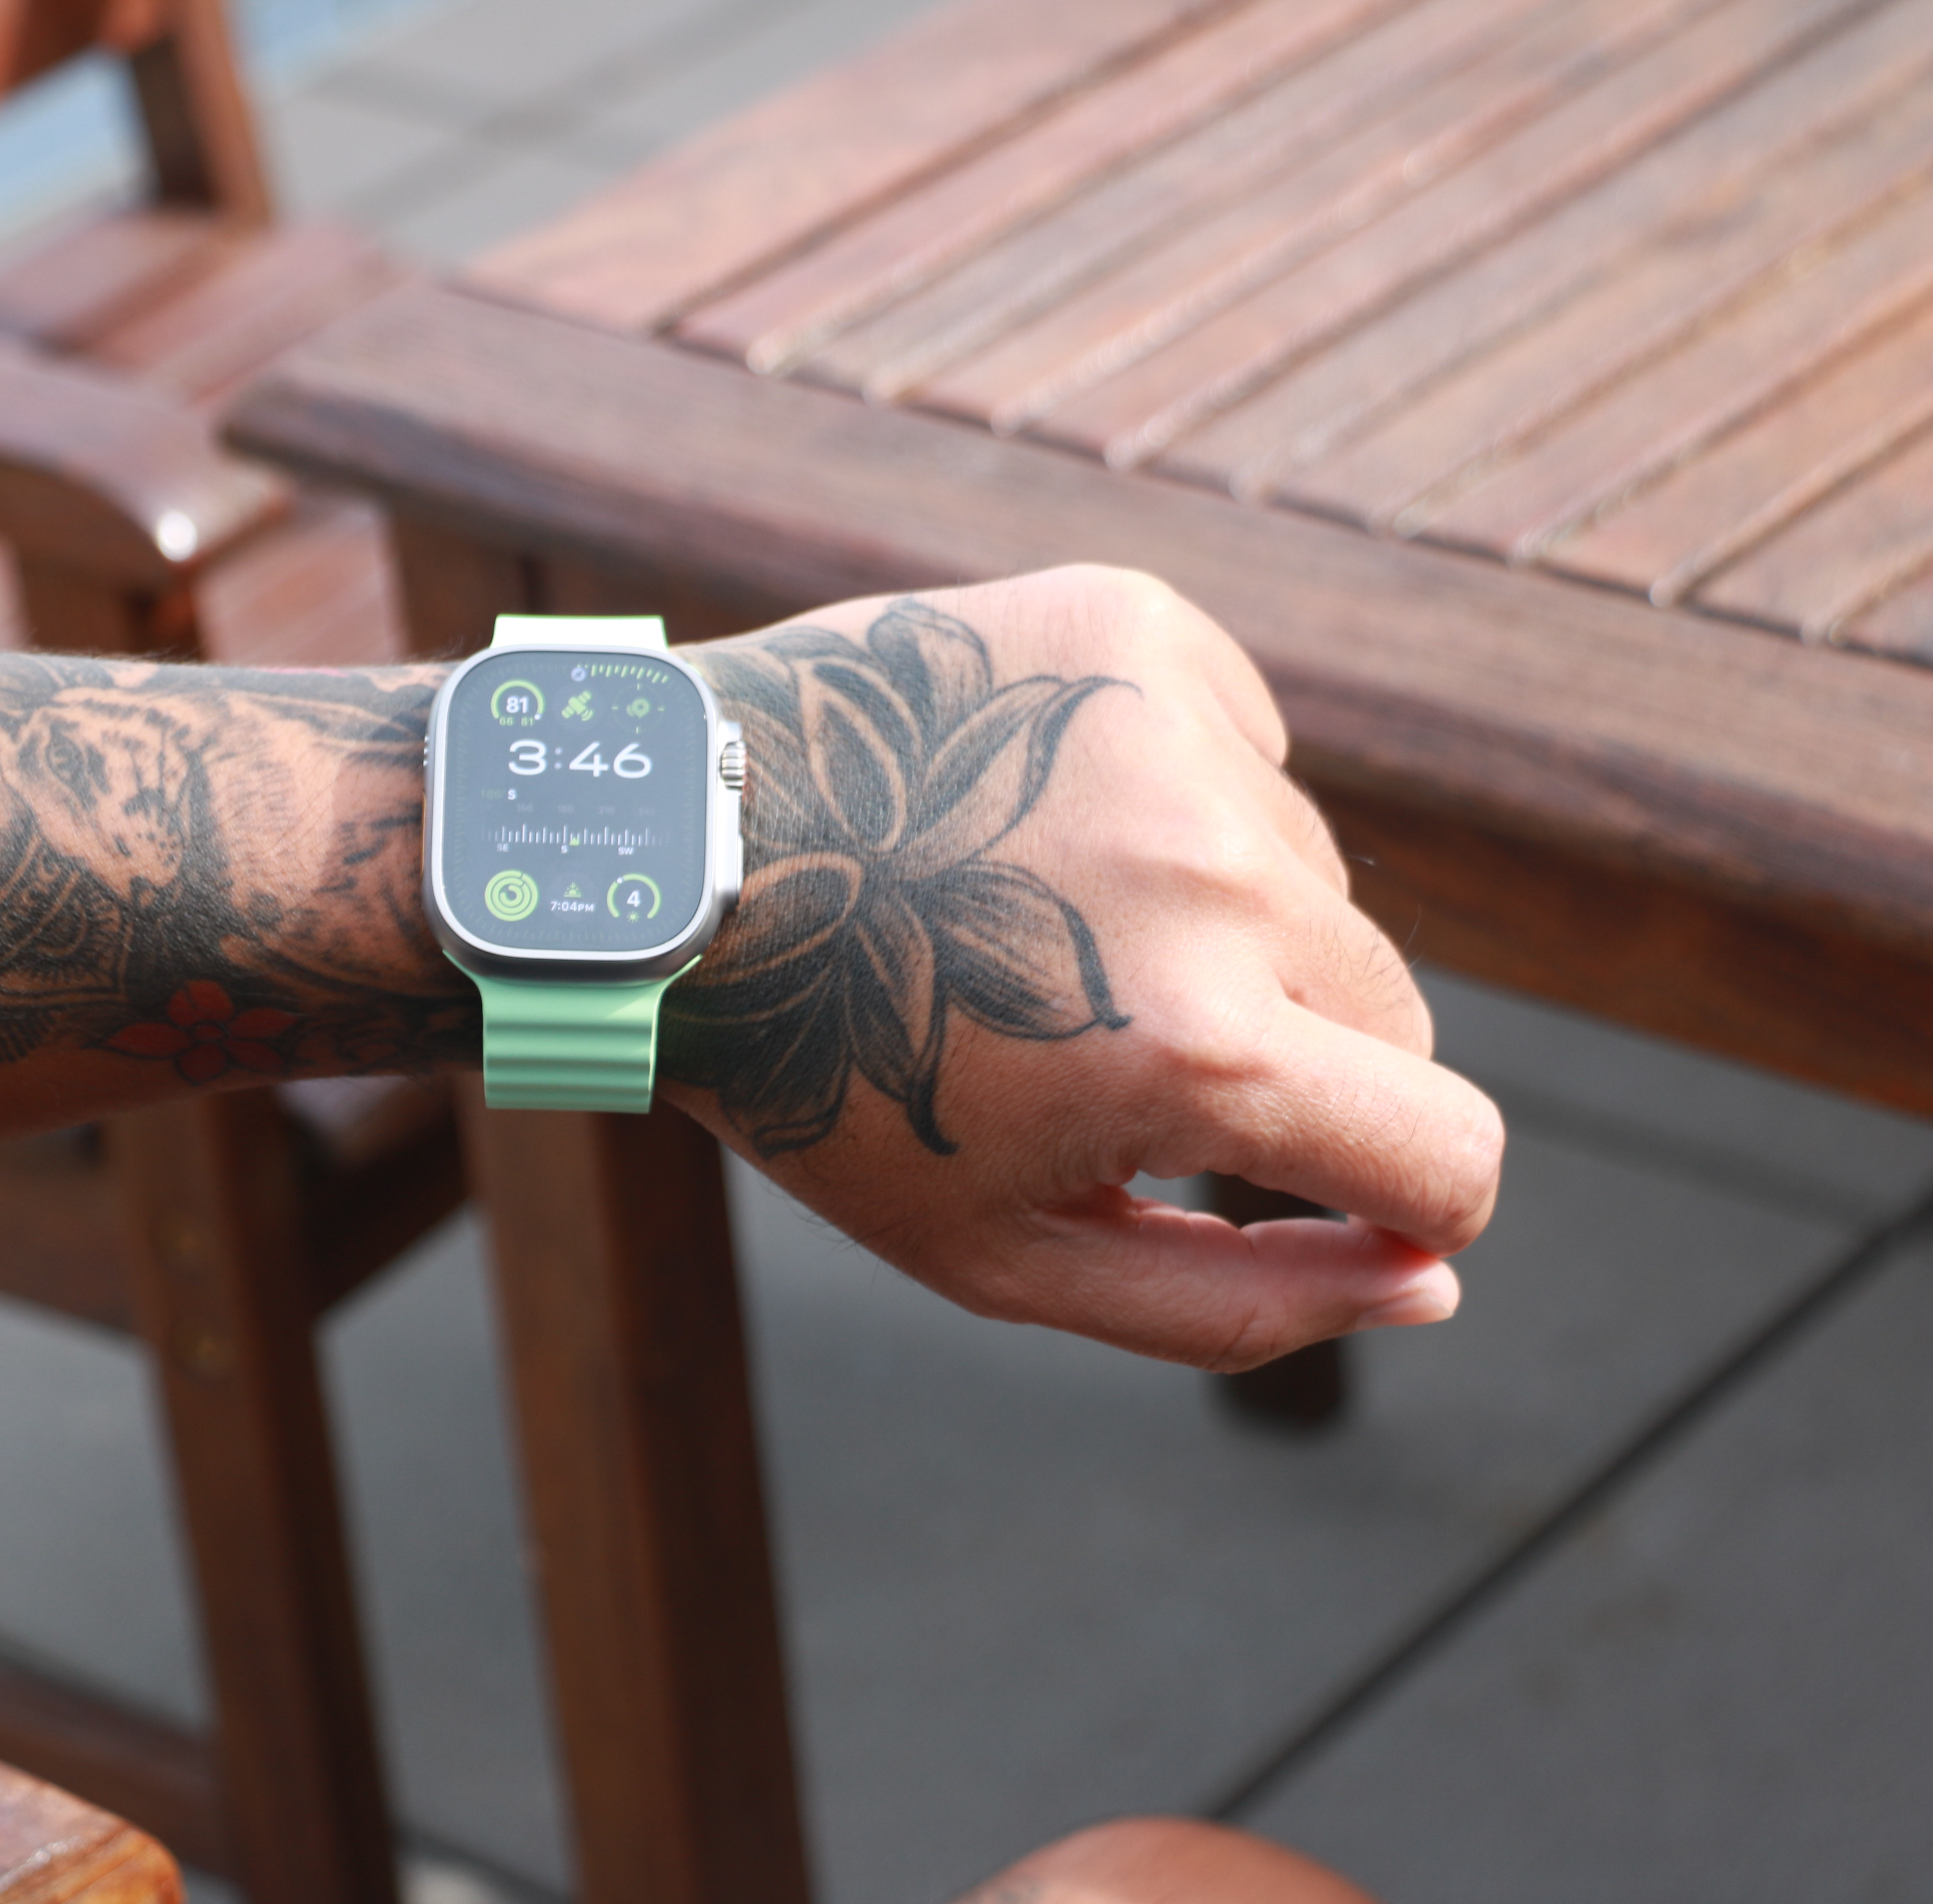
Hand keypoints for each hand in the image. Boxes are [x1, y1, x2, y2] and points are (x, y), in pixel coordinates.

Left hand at [664, 571, 1502, 1370]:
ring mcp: (1178, 733)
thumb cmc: (821, 1080)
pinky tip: (1037, 819)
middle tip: (1115, 1055)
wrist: (663, 867)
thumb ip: (1236, 1302)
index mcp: (1195, 1053)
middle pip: (1393, 1014)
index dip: (1412, 1199)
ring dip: (1218, 921)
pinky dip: (1174, 793)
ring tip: (1036, 923)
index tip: (1338, 1194)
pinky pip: (1243, 742)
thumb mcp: (1004, 1255)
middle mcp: (1215, 878)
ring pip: (1309, 877)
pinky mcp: (1135, 625)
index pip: (1452, 1155)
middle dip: (1293, 1062)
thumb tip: (1427, 1283)